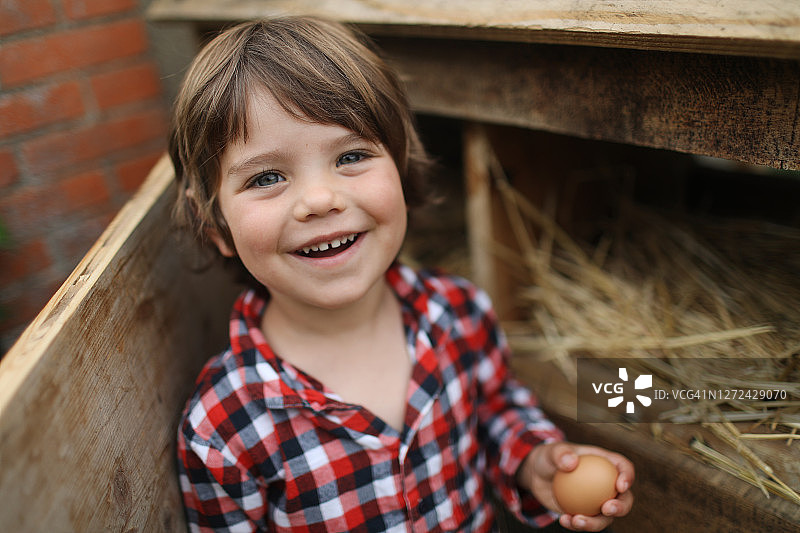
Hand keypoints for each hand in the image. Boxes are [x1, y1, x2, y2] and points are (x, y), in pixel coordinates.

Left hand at [517, 442, 634, 531]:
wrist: (537, 475)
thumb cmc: (549, 457)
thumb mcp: (551, 451)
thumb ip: (561, 454)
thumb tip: (571, 463)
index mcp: (606, 463)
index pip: (623, 467)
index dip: (628, 476)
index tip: (620, 486)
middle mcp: (607, 484)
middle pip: (624, 498)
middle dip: (621, 507)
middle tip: (606, 509)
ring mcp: (597, 501)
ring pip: (605, 517)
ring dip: (595, 523)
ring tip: (577, 521)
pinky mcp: (586, 513)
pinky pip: (586, 522)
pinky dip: (576, 524)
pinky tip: (564, 520)